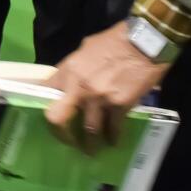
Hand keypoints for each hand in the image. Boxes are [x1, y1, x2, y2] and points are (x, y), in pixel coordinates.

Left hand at [45, 22, 170, 153]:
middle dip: (61, 134)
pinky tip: (113, 140)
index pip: (46, 92)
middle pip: (57, 117)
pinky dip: (113, 137)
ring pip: (88, 130)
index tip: (51, 117)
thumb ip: (76, 69)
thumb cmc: (114, 42)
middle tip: (68, 141)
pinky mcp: (119, 105)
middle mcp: (78, 86)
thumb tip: (72, 82)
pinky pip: (113, 129)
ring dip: (90, 143)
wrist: (144, 42)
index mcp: (68, 70)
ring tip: (91, 149)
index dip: (46, 106)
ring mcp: (98, 97)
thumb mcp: (86, 50)